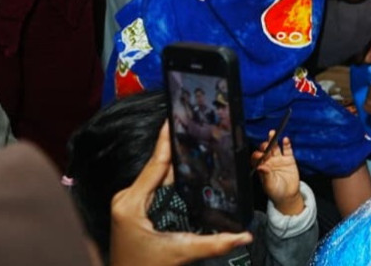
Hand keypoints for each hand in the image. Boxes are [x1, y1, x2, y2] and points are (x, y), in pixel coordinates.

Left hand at [110, 123, 251, 265]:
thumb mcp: (180, 253)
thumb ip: (214, 243)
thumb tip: (244, 236)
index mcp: (131, 203)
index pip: (155, 164)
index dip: (166, 140)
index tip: (174, 117)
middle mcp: (126, 198)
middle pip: (156, 166)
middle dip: (175, 146)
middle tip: (192, 125)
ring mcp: (128, 202)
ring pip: (155, 174)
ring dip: (173, 160)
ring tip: (191, 140)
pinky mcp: (132, 208)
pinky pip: (152, 184)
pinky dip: (168, 174)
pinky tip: (183, 167)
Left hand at [252, 132, 302, 215]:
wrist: (288, 195)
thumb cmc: (275, 191)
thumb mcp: (269, 185)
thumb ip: (266, 175)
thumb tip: (261, 167)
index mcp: (262, 167)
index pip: (257, 158)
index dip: (257, 155)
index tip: (259, 155)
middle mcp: (269, 161)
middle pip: (265, 150)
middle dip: (264, 146)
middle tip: (265, 145)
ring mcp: (279, 159)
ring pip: (275, 147)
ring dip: (273, 140)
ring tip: (272, 133)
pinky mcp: (289, 159)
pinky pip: (287, 150)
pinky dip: (286, 144)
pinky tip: (285, 140)